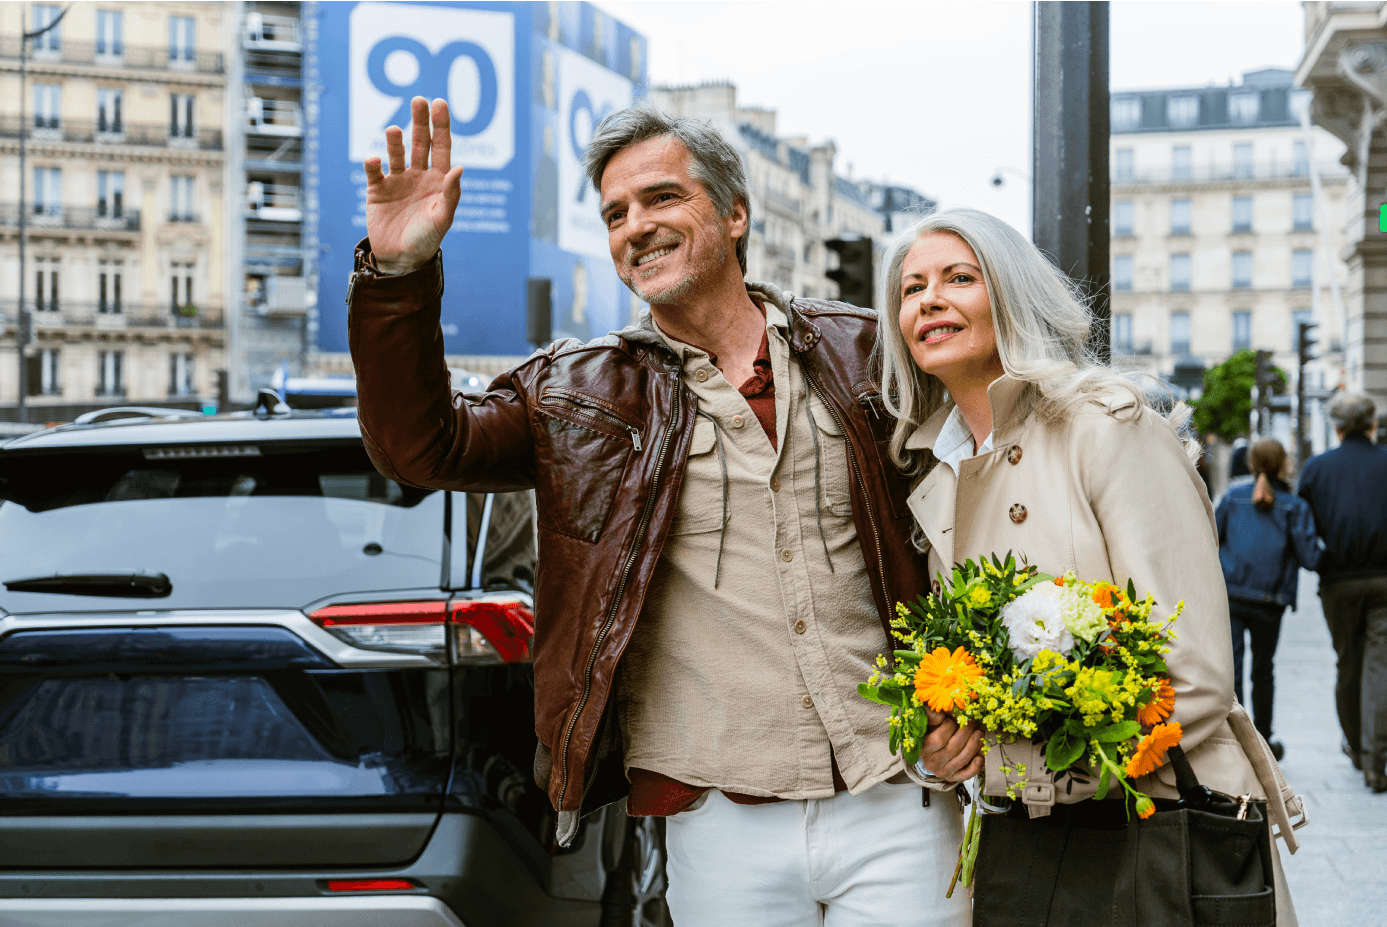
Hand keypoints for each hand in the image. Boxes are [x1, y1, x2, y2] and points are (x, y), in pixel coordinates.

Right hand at [364, 96, 462, 274]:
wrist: (401, 260)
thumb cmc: (427, 240)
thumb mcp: (442, 218)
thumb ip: (451, 194)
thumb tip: (460, 168)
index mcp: (438, 180)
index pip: (441, 147)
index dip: (441, 126)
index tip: (440, 104)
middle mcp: (418, 176)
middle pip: (420, 143)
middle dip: (420, 122)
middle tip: (419, 100)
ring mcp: (397, 181)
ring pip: (396, 153)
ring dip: (395, 141)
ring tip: (394, 131)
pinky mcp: (377, 190)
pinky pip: (374, 172)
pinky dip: (372, 164)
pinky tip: (374, 160)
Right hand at [919, 708, 984, 781]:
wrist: (932, 754)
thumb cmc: (932, 734)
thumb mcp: (928, 724)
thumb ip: (931, 716)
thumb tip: (939, 713)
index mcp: (924, 748)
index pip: (939, 739)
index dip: (950, 726)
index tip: (955, 718)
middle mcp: (932, 762)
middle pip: (953, 748)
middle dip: (966, 732)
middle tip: (973, 722)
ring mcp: (944, 771)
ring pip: (962, 759)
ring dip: (974, 745)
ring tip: (980, 732)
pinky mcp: (954, 777)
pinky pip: (967, 774)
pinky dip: (976, 765)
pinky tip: (981, 755)